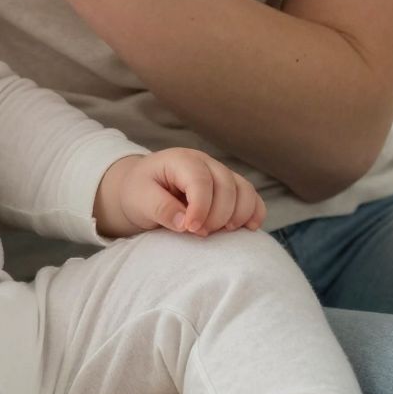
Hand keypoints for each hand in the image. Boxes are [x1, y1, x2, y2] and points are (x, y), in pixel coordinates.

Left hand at [93, 149, 266, 239]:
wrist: (140, 189)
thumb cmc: (138, 192)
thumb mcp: (139, 199)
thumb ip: (160, 208)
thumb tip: (185, 223)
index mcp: (181, 160)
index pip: (200, 181)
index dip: (200, 208)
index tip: (191, 229)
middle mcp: (205, 162)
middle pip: (227, 185)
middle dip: (217, 215)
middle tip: (199, 233)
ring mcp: (220, 173)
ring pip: (244, 190)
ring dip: (238, 215)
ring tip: (221, 232)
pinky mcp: (229, 188)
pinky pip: (251, 197)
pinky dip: (254, 212)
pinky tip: (248, 228)